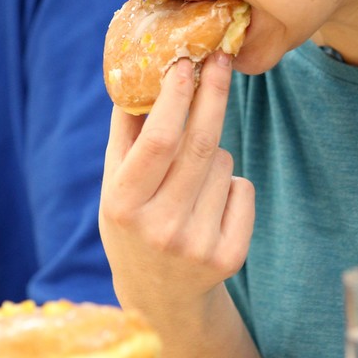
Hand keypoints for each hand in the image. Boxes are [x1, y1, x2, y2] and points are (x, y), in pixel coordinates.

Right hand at [99, 51, 253, 317]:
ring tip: (190, 182)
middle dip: (213, 95)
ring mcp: (198, 244)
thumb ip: (125, 133)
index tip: (185, 63)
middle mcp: (161, 227)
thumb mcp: (115, 185)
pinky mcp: (229, 256)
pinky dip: (231, 184)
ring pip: (223, 163)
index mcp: (124, 205)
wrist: (160, 298)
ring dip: (212, 153)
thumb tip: (137, 71)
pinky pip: (242, 188)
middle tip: (220, 60)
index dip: (176, 98)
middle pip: (200, 145)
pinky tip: (210, 206)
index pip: (158, 141)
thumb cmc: (133, 224)